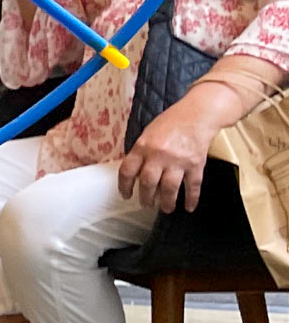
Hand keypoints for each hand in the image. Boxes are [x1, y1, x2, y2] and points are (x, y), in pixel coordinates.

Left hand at [120, 98, 224, 212]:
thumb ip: (141, 152)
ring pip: (169, 188)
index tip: (125, 195)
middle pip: (148, 183)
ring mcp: (178, 160)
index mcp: (143, 146)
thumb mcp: (148, 134)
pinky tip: (189, 207)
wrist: (198, 114)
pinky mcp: (196, 164)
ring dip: (166, 202)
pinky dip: (191, 198)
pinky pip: (193, 186)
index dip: (124, 186)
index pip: (127, 171)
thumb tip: (134, 174)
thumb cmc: (171, 122)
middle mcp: (159, 155)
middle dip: (145, 198)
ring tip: (165, 208)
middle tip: (146, 205)